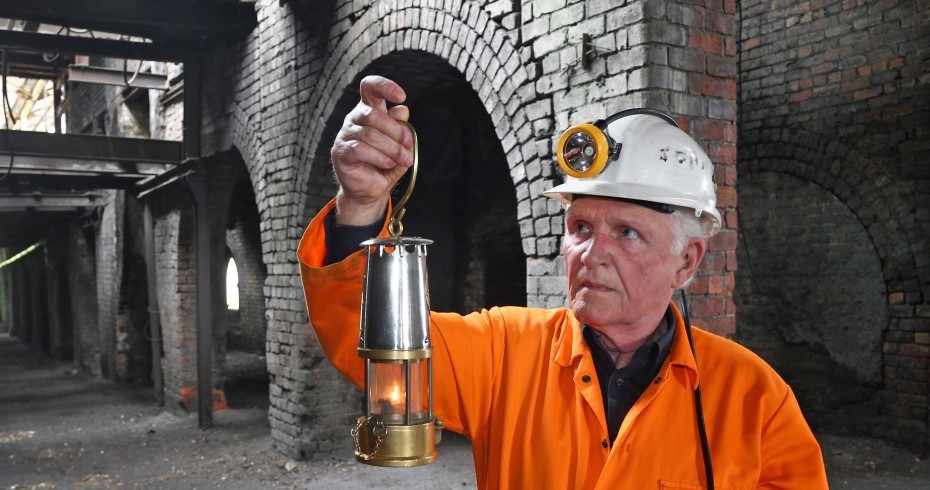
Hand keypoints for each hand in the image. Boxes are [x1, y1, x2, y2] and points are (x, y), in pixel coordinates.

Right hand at [331, 75, 413, 224]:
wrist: (372, 189)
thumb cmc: (386, 164)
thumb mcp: (400, 145)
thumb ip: (401, 128)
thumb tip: (402, 110)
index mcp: (369, 111)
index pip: (370, 88)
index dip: (384, 86)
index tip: (401, 96)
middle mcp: (354, 119)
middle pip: (374, 115)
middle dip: (396, 131)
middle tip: (409, 145)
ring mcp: (345, 135)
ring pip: (369, 134)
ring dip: (391, 148)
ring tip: (403, 159)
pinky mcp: (341, 152)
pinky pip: (360, 149)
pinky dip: (379, 157)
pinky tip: (388, 163)